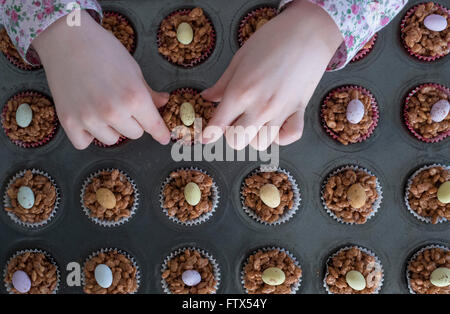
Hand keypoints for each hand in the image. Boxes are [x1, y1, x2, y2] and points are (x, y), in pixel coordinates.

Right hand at [33, 11, 169, 148]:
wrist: (66, 39)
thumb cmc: (103, 50)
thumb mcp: (133, 70)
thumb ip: (148, 92)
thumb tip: (163, 102)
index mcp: (135, 98)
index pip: (154, 127)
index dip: (161, 133)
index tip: (164, 138)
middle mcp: (114, 112)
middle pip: (134, 134)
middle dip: (132, 121)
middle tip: (120, 103)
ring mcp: (90, 119)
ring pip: (111, 140)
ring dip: (110, 128)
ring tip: (101, 106)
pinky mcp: (69, 122)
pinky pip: (84, 143)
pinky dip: (86, 135)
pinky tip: (86, 117)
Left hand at [201, 0, 341, 149]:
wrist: (308, 31)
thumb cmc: (272, 39)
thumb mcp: (239, 58)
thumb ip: (222, 84)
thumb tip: (207, 97)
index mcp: (240, 92)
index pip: (218, 126)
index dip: (208, 134)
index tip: (205, 137)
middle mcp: (259, 107)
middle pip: (237, 142)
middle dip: (231, 134)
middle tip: (234, 121)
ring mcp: (280, 111)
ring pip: (261, 144)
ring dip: (254, 136)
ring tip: (255, 121)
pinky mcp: (299, 111)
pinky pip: (289, 137)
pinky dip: (281, 136)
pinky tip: (276, 125)